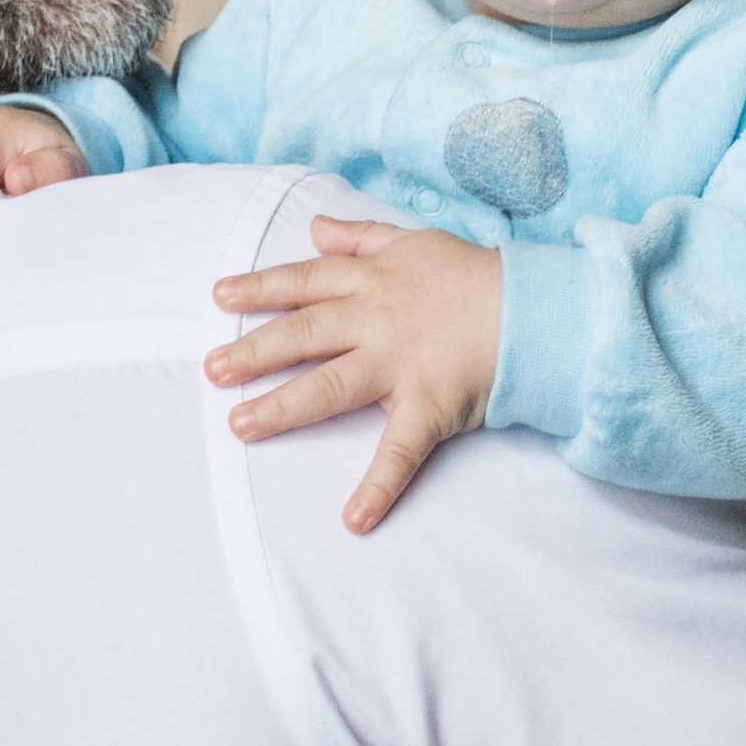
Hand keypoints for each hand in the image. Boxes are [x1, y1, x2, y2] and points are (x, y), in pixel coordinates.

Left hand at [207, 216, 500, 532]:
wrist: (533, 310)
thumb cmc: (472, 275)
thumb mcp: (414, 242)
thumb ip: (361, 237)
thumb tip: (317, 226)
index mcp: (371, 281)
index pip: (304, 282)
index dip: (259, 288)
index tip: (219, 296)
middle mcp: (376, 320)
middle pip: (303, 334)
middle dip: (254, 351)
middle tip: (212, 368)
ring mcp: (400, 364)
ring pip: (330, 386)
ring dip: (282, 408)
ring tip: (241, 425)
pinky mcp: (429, 405)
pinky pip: (400, 450)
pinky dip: (378, 486)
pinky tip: (354, 519)